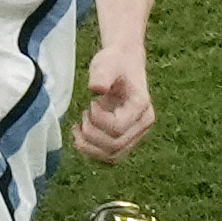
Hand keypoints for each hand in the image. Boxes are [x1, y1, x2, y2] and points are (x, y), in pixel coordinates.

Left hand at [70, 42, 153, 162]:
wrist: (123, 64)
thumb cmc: (114, 63)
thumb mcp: (106, 64)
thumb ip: (102, 75)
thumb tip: (96, 89)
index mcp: (141, 107)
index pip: (117, 128)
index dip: (98, 119)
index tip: (92, 103)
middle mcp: (143, 124)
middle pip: (115, 146)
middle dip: (90, 134)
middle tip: (83, 115)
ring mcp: (136, 134)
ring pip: (113, 156)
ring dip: (89, 147)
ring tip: (78, 127)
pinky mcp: (126, 138)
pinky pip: (110, 156)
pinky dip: (92, 152)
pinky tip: (80, 136)